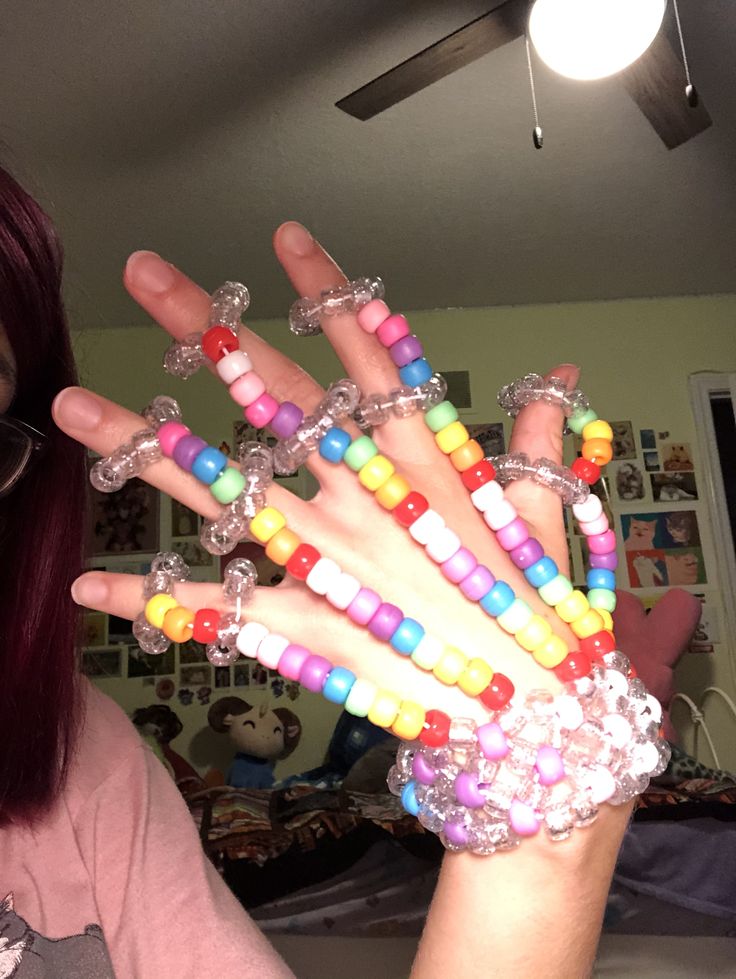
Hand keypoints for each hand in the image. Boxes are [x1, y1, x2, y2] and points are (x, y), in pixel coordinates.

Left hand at [54, 222, 578, 723]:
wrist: (536, 715)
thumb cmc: (539, 610)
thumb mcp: (544, 515)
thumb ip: (539, 439)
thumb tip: (560, 376)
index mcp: (426, 461)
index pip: (372, 355)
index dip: (328, 294)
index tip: (283, 239)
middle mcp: (367, 497)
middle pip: (277, 398)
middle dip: (210, 330)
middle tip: (147, 275)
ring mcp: (330, 562)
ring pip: (223, 489)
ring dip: (145, 447)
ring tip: (73, 406)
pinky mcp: (307, 629)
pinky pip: (219, 610)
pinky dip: (154, 600)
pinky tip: (90, 588)